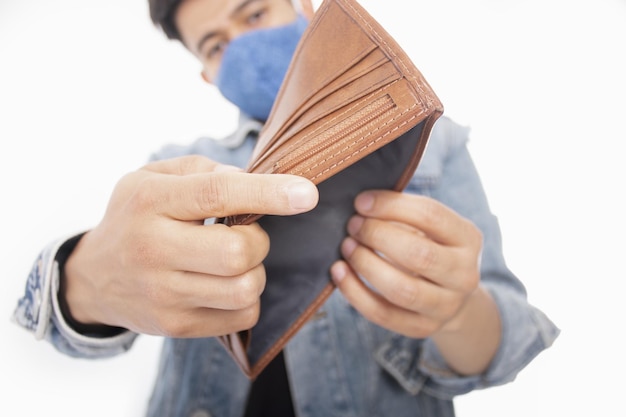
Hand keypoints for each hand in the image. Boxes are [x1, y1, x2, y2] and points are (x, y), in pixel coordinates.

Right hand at [64, 156, 317, 336]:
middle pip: (237, 252)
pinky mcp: (176, 325)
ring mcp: (164, 294)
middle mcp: (153, 249)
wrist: (94, 277)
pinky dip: (248, 298)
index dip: (268, 193)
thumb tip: (258, 181)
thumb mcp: (155, 177)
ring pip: (244, 289)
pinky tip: (226, 284)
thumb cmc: (136, 217)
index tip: (307, 193)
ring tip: (234, 261)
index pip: (217, 195)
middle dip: (258, 241)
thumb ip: (205, 170)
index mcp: (151, 201)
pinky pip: (241, 316)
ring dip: (255, 271)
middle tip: (244, 235)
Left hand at [330, 190, 482, 338]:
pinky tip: (339, 273)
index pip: (431, 216)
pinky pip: (383, 314)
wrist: (451, 296)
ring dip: (366, 265)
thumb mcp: (430, 227)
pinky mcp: (423, 328)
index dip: (391, 206)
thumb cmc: (431, 248)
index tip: (361, 201)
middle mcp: (464, 274)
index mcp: (468, 238)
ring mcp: (446, 306)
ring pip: (402, 289)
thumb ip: (403, 213)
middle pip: (419, 255)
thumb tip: (361, 202)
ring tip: (346, 247)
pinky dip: (356, 293)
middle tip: (353, 225)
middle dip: (378, 236)